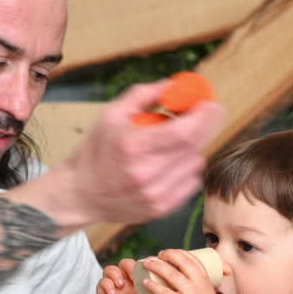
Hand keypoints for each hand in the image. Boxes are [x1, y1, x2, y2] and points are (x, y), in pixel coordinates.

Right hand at [8, 81, 226, 232]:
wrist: (81, 194)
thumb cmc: (96, 152)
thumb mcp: (111, 115)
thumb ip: (143, 95)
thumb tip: (173, 84)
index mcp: (132, 146)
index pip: (183, 132)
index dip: (204, 117)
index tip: (211, 105)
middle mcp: (145, 173)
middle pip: (194, 147)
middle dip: (207, 126)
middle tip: (208, 114)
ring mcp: (154, 195)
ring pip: (195, 164)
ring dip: (193, 149)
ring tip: (175, 143)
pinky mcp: (160, 209)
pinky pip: (191, 183)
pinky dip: (188, 169)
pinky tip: (172, 163)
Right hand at [96, 259, 166, 293]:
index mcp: (139, 287)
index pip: (140, 268)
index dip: (143, 266)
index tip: (148, 272)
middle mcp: (126, 285)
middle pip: (124, 264)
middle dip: (128, 266)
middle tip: (133, 276)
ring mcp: (113, 289)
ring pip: (110, 270)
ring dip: (115, 273)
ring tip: (121, 284)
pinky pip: (101, 283)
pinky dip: (106, 284)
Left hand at [140, 249, 220, 293]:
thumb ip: (196, 288)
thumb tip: (179, 281)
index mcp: (206, 281)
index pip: (193, 259)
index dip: (179, 253)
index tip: (167, 253)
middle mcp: (200, 285)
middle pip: (182, 262)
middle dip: (167, 255)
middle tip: (156, 255)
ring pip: (172, 274)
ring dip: (156, 266)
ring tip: (146, 263)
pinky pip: (164, 292)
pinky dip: (153, 286)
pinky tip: (145, 283)